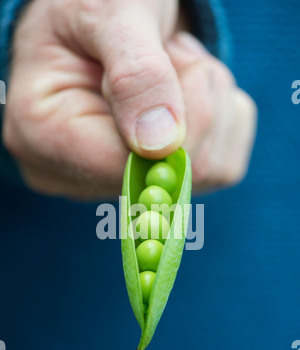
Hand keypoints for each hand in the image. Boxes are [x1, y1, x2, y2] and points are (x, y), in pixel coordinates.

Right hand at [3, 0, 256, 199]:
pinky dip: (222, 118)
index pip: (124, 167)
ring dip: (209, 101)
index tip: (173, 57)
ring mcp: (125, 182)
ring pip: (211, 169)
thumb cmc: (94, 2)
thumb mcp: (108, 12)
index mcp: (45, 136)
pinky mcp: (160, 179)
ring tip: (170, 68)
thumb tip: (159, 145)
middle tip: (166, 53)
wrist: (109, 15)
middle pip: (175, 173)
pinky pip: (225, 165)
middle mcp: (80, 174)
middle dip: (193, 97)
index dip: (175, 121)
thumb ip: (135, 74)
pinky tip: (184, 91)